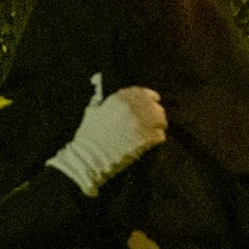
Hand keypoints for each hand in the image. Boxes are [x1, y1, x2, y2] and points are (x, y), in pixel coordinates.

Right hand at [46, 86, 166, 196]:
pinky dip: (155, 140)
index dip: (148, 98)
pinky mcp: (149, 138)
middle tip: (151, 121)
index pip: (142, 92)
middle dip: (153, 113)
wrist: (91, 156)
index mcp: (120, 98)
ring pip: (160, 120)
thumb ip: (102, 105)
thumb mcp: (92, 114)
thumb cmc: (89, 137)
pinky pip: (160, 135)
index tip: (151, 102)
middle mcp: (134, 107)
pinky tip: (149, 144)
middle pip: (154, 106)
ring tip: (152, 133)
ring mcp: (143, 122)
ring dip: (157, 126)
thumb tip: (104, 104)